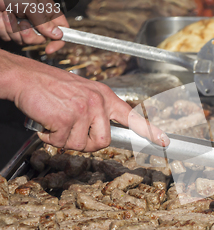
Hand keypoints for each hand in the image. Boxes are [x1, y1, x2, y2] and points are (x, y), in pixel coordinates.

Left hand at [0, 0, 67, 53]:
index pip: (62, 31)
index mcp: (48, 12)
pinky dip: (4, 28)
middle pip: (41, 40)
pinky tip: (2, 17)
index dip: (58, 42)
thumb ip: (44, 22)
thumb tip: (58, 35)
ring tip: (8, 14)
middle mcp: (37, 21)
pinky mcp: (10, 29)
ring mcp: (23, 25)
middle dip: (29, 35)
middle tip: (22, 23)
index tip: (49, 49)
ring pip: (24, 40)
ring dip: (14, 29)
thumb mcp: (31, 5)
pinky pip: (10, 38)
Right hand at [3, 51, 169, 150]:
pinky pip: (63, 143)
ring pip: (82, 145)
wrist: (25, 77)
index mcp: (105, 96)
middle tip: (70, 133)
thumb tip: (102, 136)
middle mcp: (98, 102)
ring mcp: (84, 110)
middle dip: (87, 144)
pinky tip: (47, 124)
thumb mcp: (83, 93)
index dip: (150, 131)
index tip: (164, 141)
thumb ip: (97, 112)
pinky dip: (51, 139)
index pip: (133, 116)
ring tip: (56, 123)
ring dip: (65, 141)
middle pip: (105, 141)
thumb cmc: (51, 87)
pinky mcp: (67, 119)